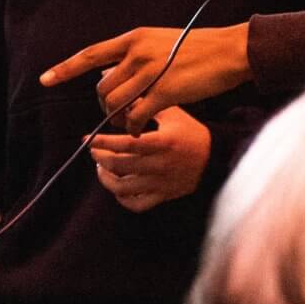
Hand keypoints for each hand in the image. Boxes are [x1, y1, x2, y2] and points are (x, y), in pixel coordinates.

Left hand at [41, 20, 249, 126]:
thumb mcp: (161, 41)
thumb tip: (114, 72)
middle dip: (104, 107)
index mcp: (134, 38)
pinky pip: (136, 115)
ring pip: (115, 104)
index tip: (45, 80)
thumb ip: (137, 54)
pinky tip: (140, 128)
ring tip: (129, 122)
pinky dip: (133, 126)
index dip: (66, 68)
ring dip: (117, 119)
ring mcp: (150, 71)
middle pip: (102, 88)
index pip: (91, 54)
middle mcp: (138, 52)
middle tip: (117, 115)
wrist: (229, 50)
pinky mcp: (165, 91)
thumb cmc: (198, 48)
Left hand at [92, 108, 211, 211]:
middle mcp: (159, 165)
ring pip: (123, 188)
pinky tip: (117, 187)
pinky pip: (137, 204)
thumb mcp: (173, 113)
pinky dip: (122, 199)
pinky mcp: (163, 196)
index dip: (103, 142)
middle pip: (119, 166)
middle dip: (100, 158)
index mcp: (162, 143)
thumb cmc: (191, 133)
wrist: (215, 157)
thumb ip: (147, 106)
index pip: (126, 144)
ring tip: (101, 168)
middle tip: (94, 150)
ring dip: (106, 178)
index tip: (89, 138)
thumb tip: (123, 98)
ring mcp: (160, 183)